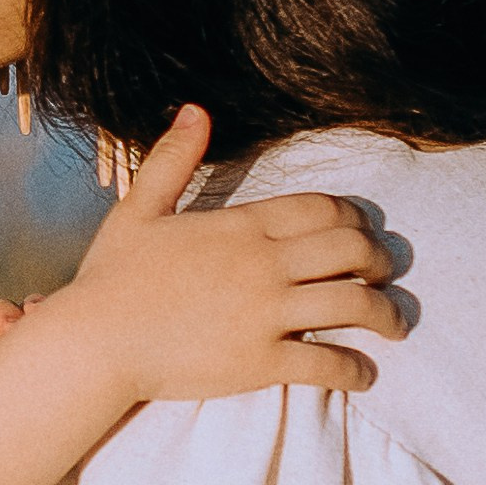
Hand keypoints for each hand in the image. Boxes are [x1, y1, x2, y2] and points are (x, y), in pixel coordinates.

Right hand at [68, 104, 403, 400]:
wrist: (92, 343)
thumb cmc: (111, 278)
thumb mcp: (139, 209)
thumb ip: (173, 159)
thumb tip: (195, 110)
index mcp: (241, 225)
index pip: (324, 209)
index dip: (354, 219)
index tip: (361, 233)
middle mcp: (263, 265)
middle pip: (352, 250)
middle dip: (379, 260)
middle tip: (383, 274)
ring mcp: (265, 314)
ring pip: (353, 305)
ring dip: (385, 315)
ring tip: (393, 326)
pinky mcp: (259, 361)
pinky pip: (327, 363)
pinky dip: (354, 369)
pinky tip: (363, 374)